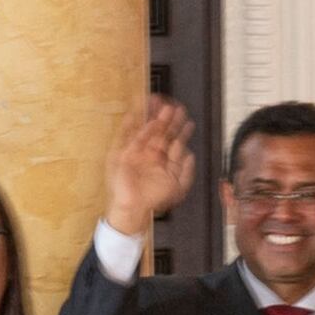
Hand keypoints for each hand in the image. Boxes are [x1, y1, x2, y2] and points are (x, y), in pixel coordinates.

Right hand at [100, 95, 196, 238]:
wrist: (134, 209)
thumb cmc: (155, 199)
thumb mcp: (177, 186)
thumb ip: (186, 171)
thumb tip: (191, 154)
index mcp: (163, 159)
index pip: (173, 141)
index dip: (181, 130)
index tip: (188, 120)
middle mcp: (151, 153)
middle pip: (161, 133)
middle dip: (169, 120)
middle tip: (176, 108)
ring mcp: (137, 152)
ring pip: (146, 131)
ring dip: (153, 119)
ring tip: (161, 106)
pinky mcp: (123, 154)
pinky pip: (127, 137)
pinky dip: (130, 126)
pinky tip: (136, 114)